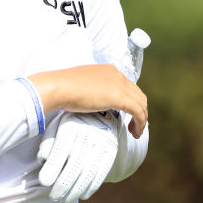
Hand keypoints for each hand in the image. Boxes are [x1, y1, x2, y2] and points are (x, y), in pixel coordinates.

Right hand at [27, 64, 146, 137]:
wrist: (60, 87)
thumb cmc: (64, 88)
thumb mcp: (83, 85)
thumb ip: (92, 89)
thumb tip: (92, 99)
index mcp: (109, 70)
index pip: (128, 86)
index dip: (131, 101)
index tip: (127, 114)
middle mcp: (117, 75)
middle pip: (138, 94)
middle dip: (140, 110)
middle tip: (134, 125)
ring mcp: (119, 85)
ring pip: (141, 103)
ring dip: (142, 119)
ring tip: (136, 132)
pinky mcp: (119, 97)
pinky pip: (138, 111)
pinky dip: (140, 122)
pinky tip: (135, 132)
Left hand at [37, 111, 118, 202]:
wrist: (100, 113)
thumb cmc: (70, 124)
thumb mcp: (56, 126)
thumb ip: (48, 142)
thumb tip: (43, 159)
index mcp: (70, 125)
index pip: (61, 149)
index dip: (52, 167)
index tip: (44, 182)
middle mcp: (87, 133)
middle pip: (75, 164)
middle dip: (63, 185)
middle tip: (53, 197)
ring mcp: (101, 143)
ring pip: (88, 172)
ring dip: (76, 191)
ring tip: (65, 201)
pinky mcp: (111, 151)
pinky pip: (101, 173)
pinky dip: (91, 187)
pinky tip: (82, 196)